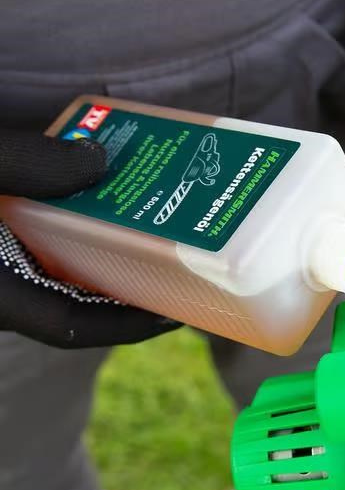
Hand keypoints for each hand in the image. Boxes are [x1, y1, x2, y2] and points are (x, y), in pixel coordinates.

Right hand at [0, 129, 179, 347]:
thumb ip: (26, 165)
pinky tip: (87, 208)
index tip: (174, 314)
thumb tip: (101, 161)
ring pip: (55, 281)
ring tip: (143, 236)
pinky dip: (68, 240)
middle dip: (123, 295)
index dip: (127, 327)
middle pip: (73, 307)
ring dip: (98, 264)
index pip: (72, 328)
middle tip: (171, 270)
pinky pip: (36, 255)